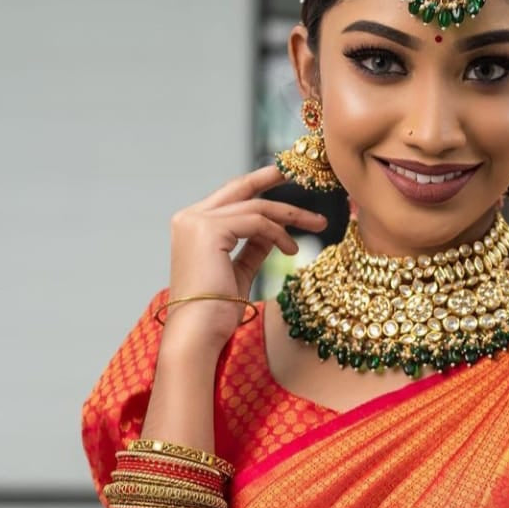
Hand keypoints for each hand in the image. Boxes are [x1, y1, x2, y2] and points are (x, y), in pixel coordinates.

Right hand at [162, 162, 327, 354]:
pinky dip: (279, 233)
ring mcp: (197, 221)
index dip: (259, 187)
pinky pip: (257, 221)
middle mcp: (189, 217)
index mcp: (191, 226)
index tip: (288, 183)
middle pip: (240, 188)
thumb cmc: (215, 312)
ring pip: (256, 206)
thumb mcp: (239, 272)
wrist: (198, 333)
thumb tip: (273, 233)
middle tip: (305, 174)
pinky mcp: (209, 230)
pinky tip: (292, 250)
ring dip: (291, 215)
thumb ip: (252, 248)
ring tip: (319, 225)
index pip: (231, 197)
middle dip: (274, 178)